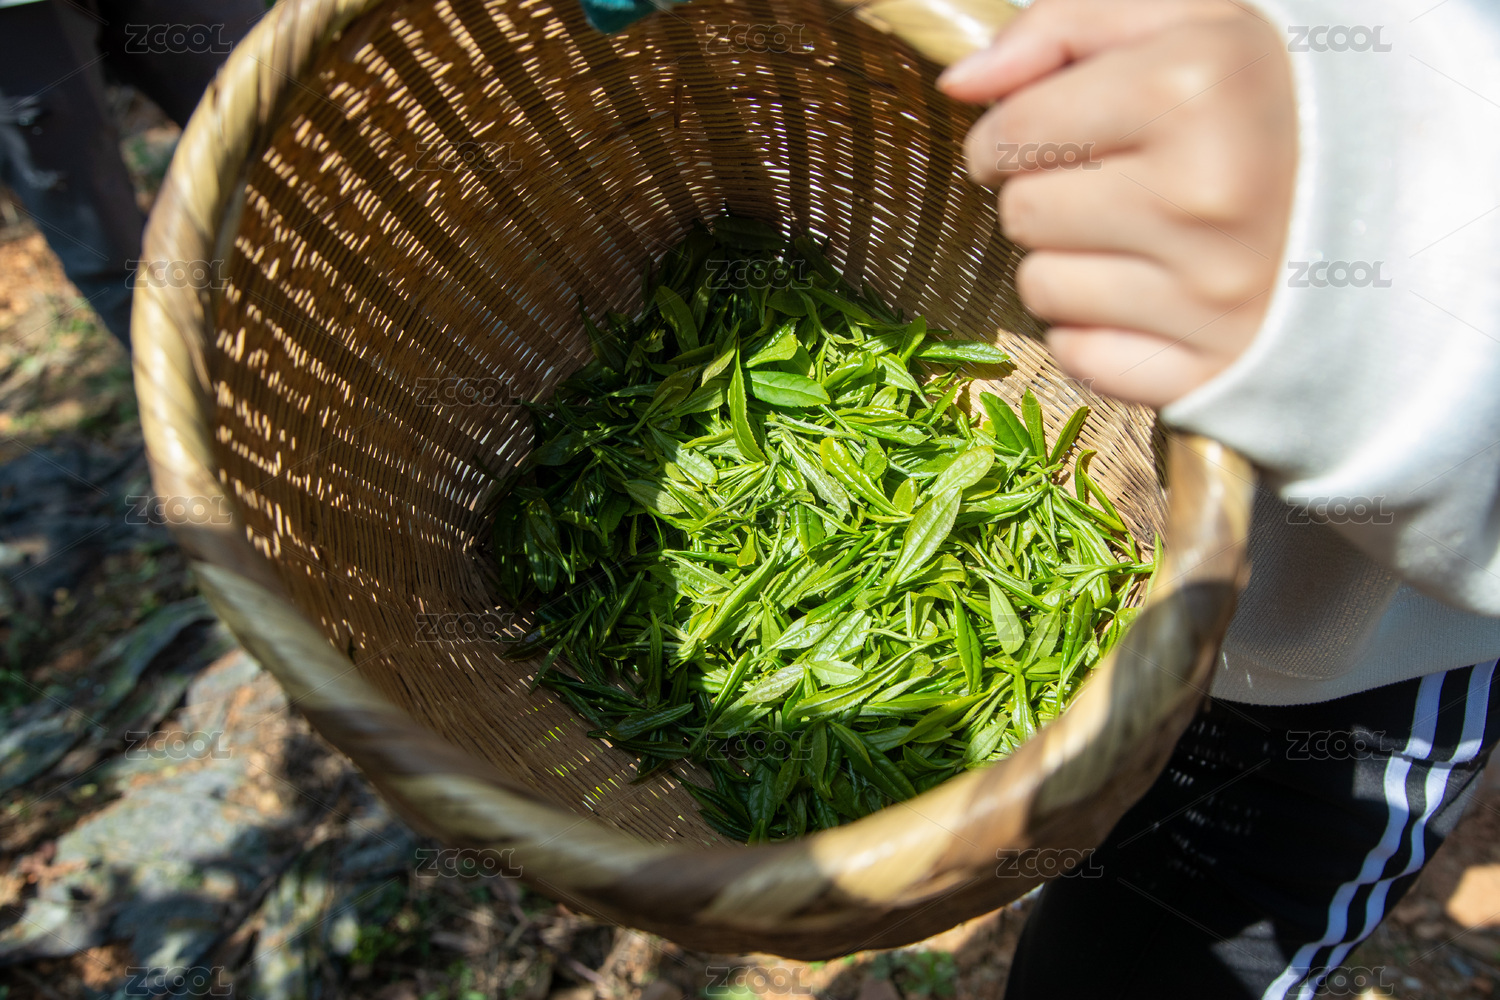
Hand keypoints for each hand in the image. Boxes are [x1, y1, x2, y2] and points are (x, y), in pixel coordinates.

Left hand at [938, 0, 1296, 408]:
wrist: (1388, 201)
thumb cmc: (1258, 101)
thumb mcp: (1182, 20)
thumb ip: (1060, 25)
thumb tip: (960, 84)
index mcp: (1193, 87)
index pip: (1009, 133)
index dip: (1005, 134)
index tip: (1039, 135)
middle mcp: (1203, 193)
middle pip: (1020, 214)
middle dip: (1043, 196)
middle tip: (1110, 185)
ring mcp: (1210, 294)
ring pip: (1041, 290)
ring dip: (1068, 264)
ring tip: (1139, 238)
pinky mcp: (1208, 369)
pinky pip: (1079, 357)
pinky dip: (1096, 332)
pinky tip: (1151, 295)